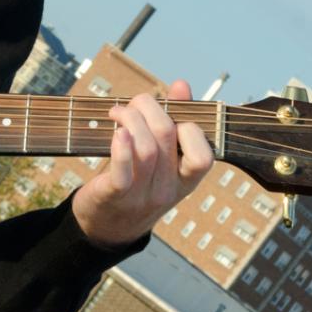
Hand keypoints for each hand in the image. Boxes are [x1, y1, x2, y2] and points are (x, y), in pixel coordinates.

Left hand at [71, 79, 214, 247]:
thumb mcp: (162, 157)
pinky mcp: (115, 196)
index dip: (189, 126)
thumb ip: (174, 120)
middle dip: (148, 106)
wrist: (108, 226)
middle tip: (133, 105)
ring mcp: (143, 195)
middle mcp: (168, 188)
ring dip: (130, 119)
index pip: (204, 156)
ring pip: (146, 148)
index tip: (168, 116)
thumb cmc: (137, 181)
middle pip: (167, 135)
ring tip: (117, 113)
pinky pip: (122, 172)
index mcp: (186, 179)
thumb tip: (181, 85)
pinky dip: (120, 147)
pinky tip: (116, 132)